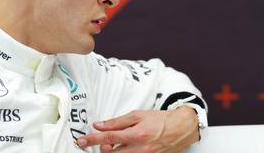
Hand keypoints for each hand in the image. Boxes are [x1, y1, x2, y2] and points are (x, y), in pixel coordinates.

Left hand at [77, 106, 198, 151]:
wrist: (181, 128)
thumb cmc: (161, 120)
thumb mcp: (139, 115)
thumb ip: (118, 121)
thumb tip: (100, 125)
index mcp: (137, 134)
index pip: (108, 137)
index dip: (92, 139)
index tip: (82, 141)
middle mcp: (139, 149)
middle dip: (103, 148)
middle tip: (105, 141)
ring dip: (113, 152)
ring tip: (116, 144)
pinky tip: (126, 148)